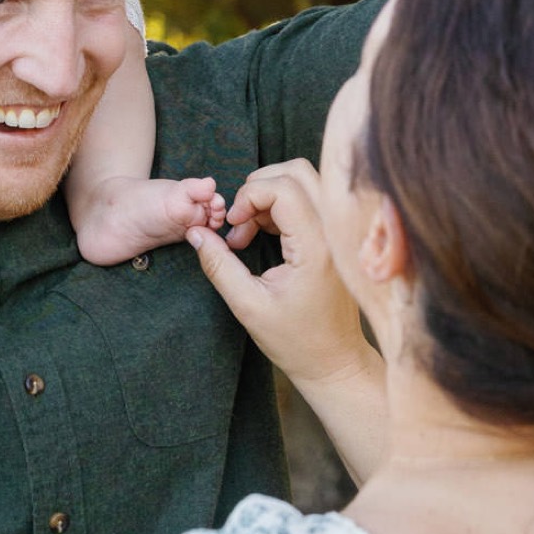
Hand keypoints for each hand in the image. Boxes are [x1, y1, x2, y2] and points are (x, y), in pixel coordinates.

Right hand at [189, 159, 369, 390]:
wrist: (335, 362)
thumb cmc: (295, 340)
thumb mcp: (247, 305)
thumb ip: (219, 265)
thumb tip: (195, 232)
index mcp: (317, 247)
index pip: (284, 189)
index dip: (249, 197)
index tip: (233, 227)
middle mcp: (334, 232)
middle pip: (298, 171)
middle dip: (258, 186)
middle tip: (238, 221)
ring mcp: (339, 232)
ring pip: (305, 180)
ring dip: (268, 196)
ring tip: (246, 233)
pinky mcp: (335, 237)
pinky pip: (308, 200)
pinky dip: (279, 207)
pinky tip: (260, 236)